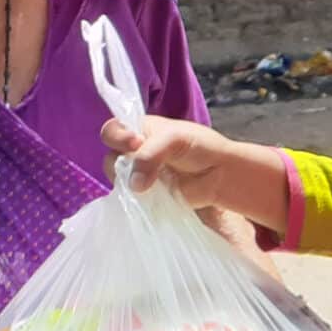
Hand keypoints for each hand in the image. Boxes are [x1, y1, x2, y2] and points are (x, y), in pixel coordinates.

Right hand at [103, 114, 245, 206]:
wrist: (221, 173)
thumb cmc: (201, 147)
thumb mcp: (174, 138)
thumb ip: (149, 154)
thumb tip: (134, 184)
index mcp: (140, 130)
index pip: (113, 131)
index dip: (117, 137)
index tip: (134, 142)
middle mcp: (135, 152)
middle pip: (111, 157)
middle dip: (120, 162)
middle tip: (143, 166)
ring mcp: (139, 175)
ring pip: (118, 180)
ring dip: (128, 182)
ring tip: (149, 184)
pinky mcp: (146, 196)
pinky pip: (131, 199)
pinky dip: (135, 199)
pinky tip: (149, 197)